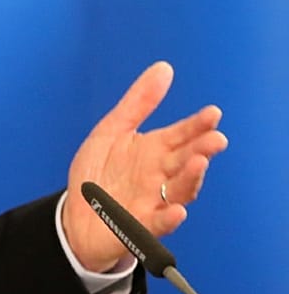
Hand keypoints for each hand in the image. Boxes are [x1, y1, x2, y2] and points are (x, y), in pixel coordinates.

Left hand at [62, 61, 227, 272]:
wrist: (77, 214)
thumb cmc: (99, 173)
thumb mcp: (112, 130)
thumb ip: (139, 102)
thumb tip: (164, 68)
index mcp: (154, 151)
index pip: (182, 135)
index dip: (197, 125)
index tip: (212, 113)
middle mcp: (159, 175)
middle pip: (185, 161)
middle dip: (201, 150)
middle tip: (216, 139)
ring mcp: (153, 200)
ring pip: (179, 190)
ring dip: (190, 178)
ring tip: (198, 162)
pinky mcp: (139, 225)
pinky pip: (157, 222)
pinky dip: (168, 217)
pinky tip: (176, 210)